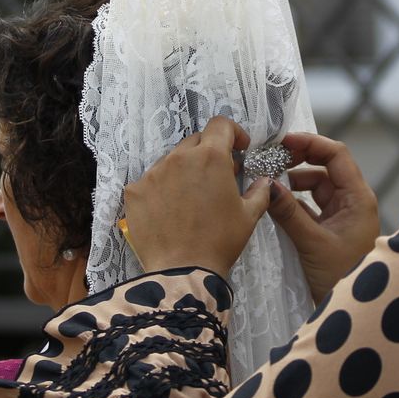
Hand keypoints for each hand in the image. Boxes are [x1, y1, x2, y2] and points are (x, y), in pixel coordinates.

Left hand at [123, 117, 272, 276]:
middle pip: (196, 141)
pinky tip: (170, 210)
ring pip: (172, 161)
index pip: (220, 125)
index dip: (233, 133)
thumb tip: (263, 180)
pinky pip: (151, 181)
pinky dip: (163, 189)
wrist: (182, 272)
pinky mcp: (134, 191)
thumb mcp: (249, 216)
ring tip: (191, 197)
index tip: (239, 149)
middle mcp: (179, 157)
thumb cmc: (220, 242)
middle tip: (217, 177)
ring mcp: (153, 173)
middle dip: (209, 153)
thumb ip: (259, 191)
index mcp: (210, 157)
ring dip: (184, 170)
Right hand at [267, 132, 379, 301]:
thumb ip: (289, 212)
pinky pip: (311, 206)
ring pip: (315, 188)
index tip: (283, 142)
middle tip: (269, 160)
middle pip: (324, 168)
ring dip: (293, 184)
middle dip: (298, 162)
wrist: (354, 310)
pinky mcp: (331, 229)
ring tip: (268, 183)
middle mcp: (352, 201)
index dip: (310, 143)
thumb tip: (267, 185)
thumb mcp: (312, 243)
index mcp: (358, 198)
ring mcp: (341, 215)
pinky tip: (275, 205)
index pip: (336, 155)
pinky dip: (294, 203)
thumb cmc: (342, 276)